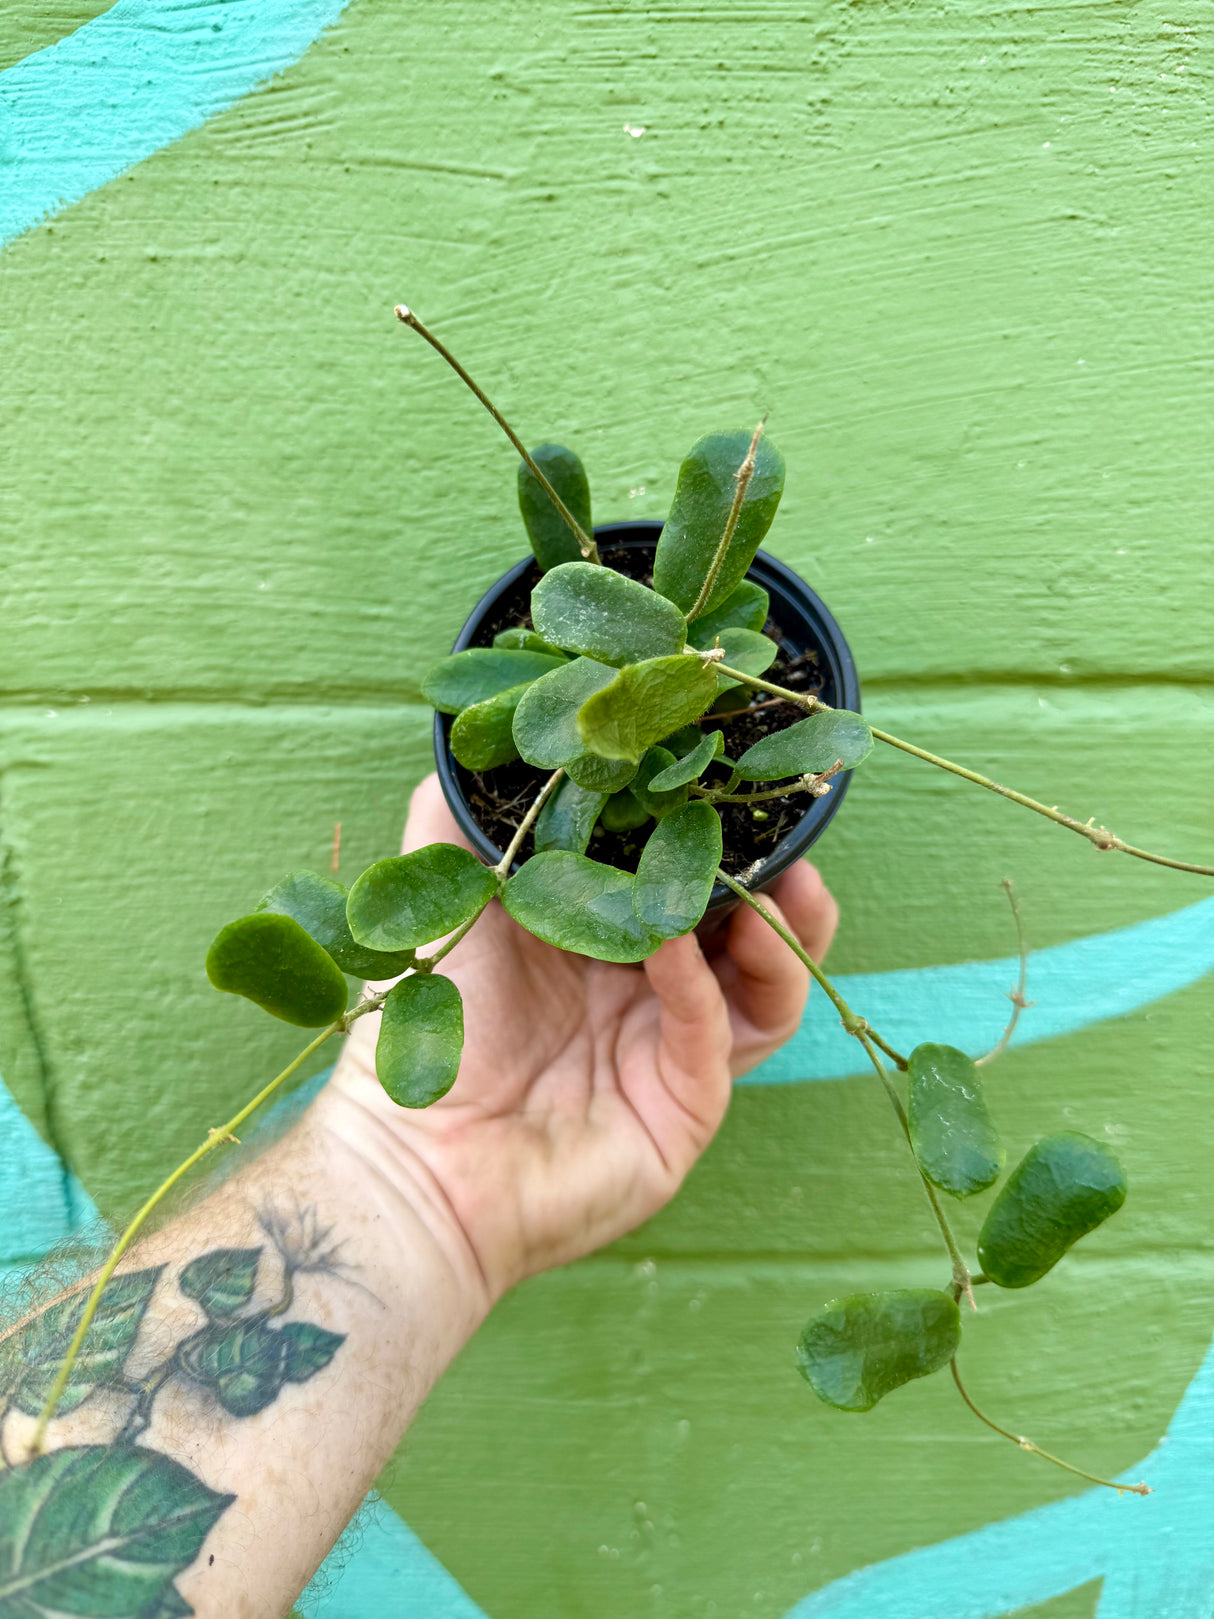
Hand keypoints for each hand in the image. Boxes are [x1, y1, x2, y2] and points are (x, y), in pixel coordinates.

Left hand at [326, 774, 836, 1302]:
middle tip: (790, 835)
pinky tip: (673, 945)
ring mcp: (674, 1055)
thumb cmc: (425, 1030)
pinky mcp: (684, 1108)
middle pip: (749, 933)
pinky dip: (702, 984)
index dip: (715, 836)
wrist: (414, 1157)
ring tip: (778, 886)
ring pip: (764, 990)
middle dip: (780, 882)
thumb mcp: (442, 902)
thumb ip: (458, 819)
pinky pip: (715, 1035)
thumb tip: (481, 736)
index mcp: (607, 944)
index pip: (687, 880)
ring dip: (776, 935)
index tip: (727, 782)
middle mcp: (651, 996)